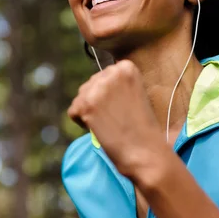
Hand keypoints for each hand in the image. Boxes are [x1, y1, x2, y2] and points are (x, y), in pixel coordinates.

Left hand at [67, 60, 167, 178]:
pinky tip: (100, 129)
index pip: (105, 75)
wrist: (145, 150)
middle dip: (97, 101)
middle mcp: (111, 72)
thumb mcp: (136, 93)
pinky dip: (82, 123)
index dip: (110, 94)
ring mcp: (98, 88)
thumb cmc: (143, 127)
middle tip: (115, 118)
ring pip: (80, 97)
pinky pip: (73, 111)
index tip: (122, 107)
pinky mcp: (86, 104)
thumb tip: (94, 83)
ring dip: (89, 111)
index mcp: (127, 67)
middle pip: (91, 84)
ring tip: (109, 123)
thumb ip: (118, 83)